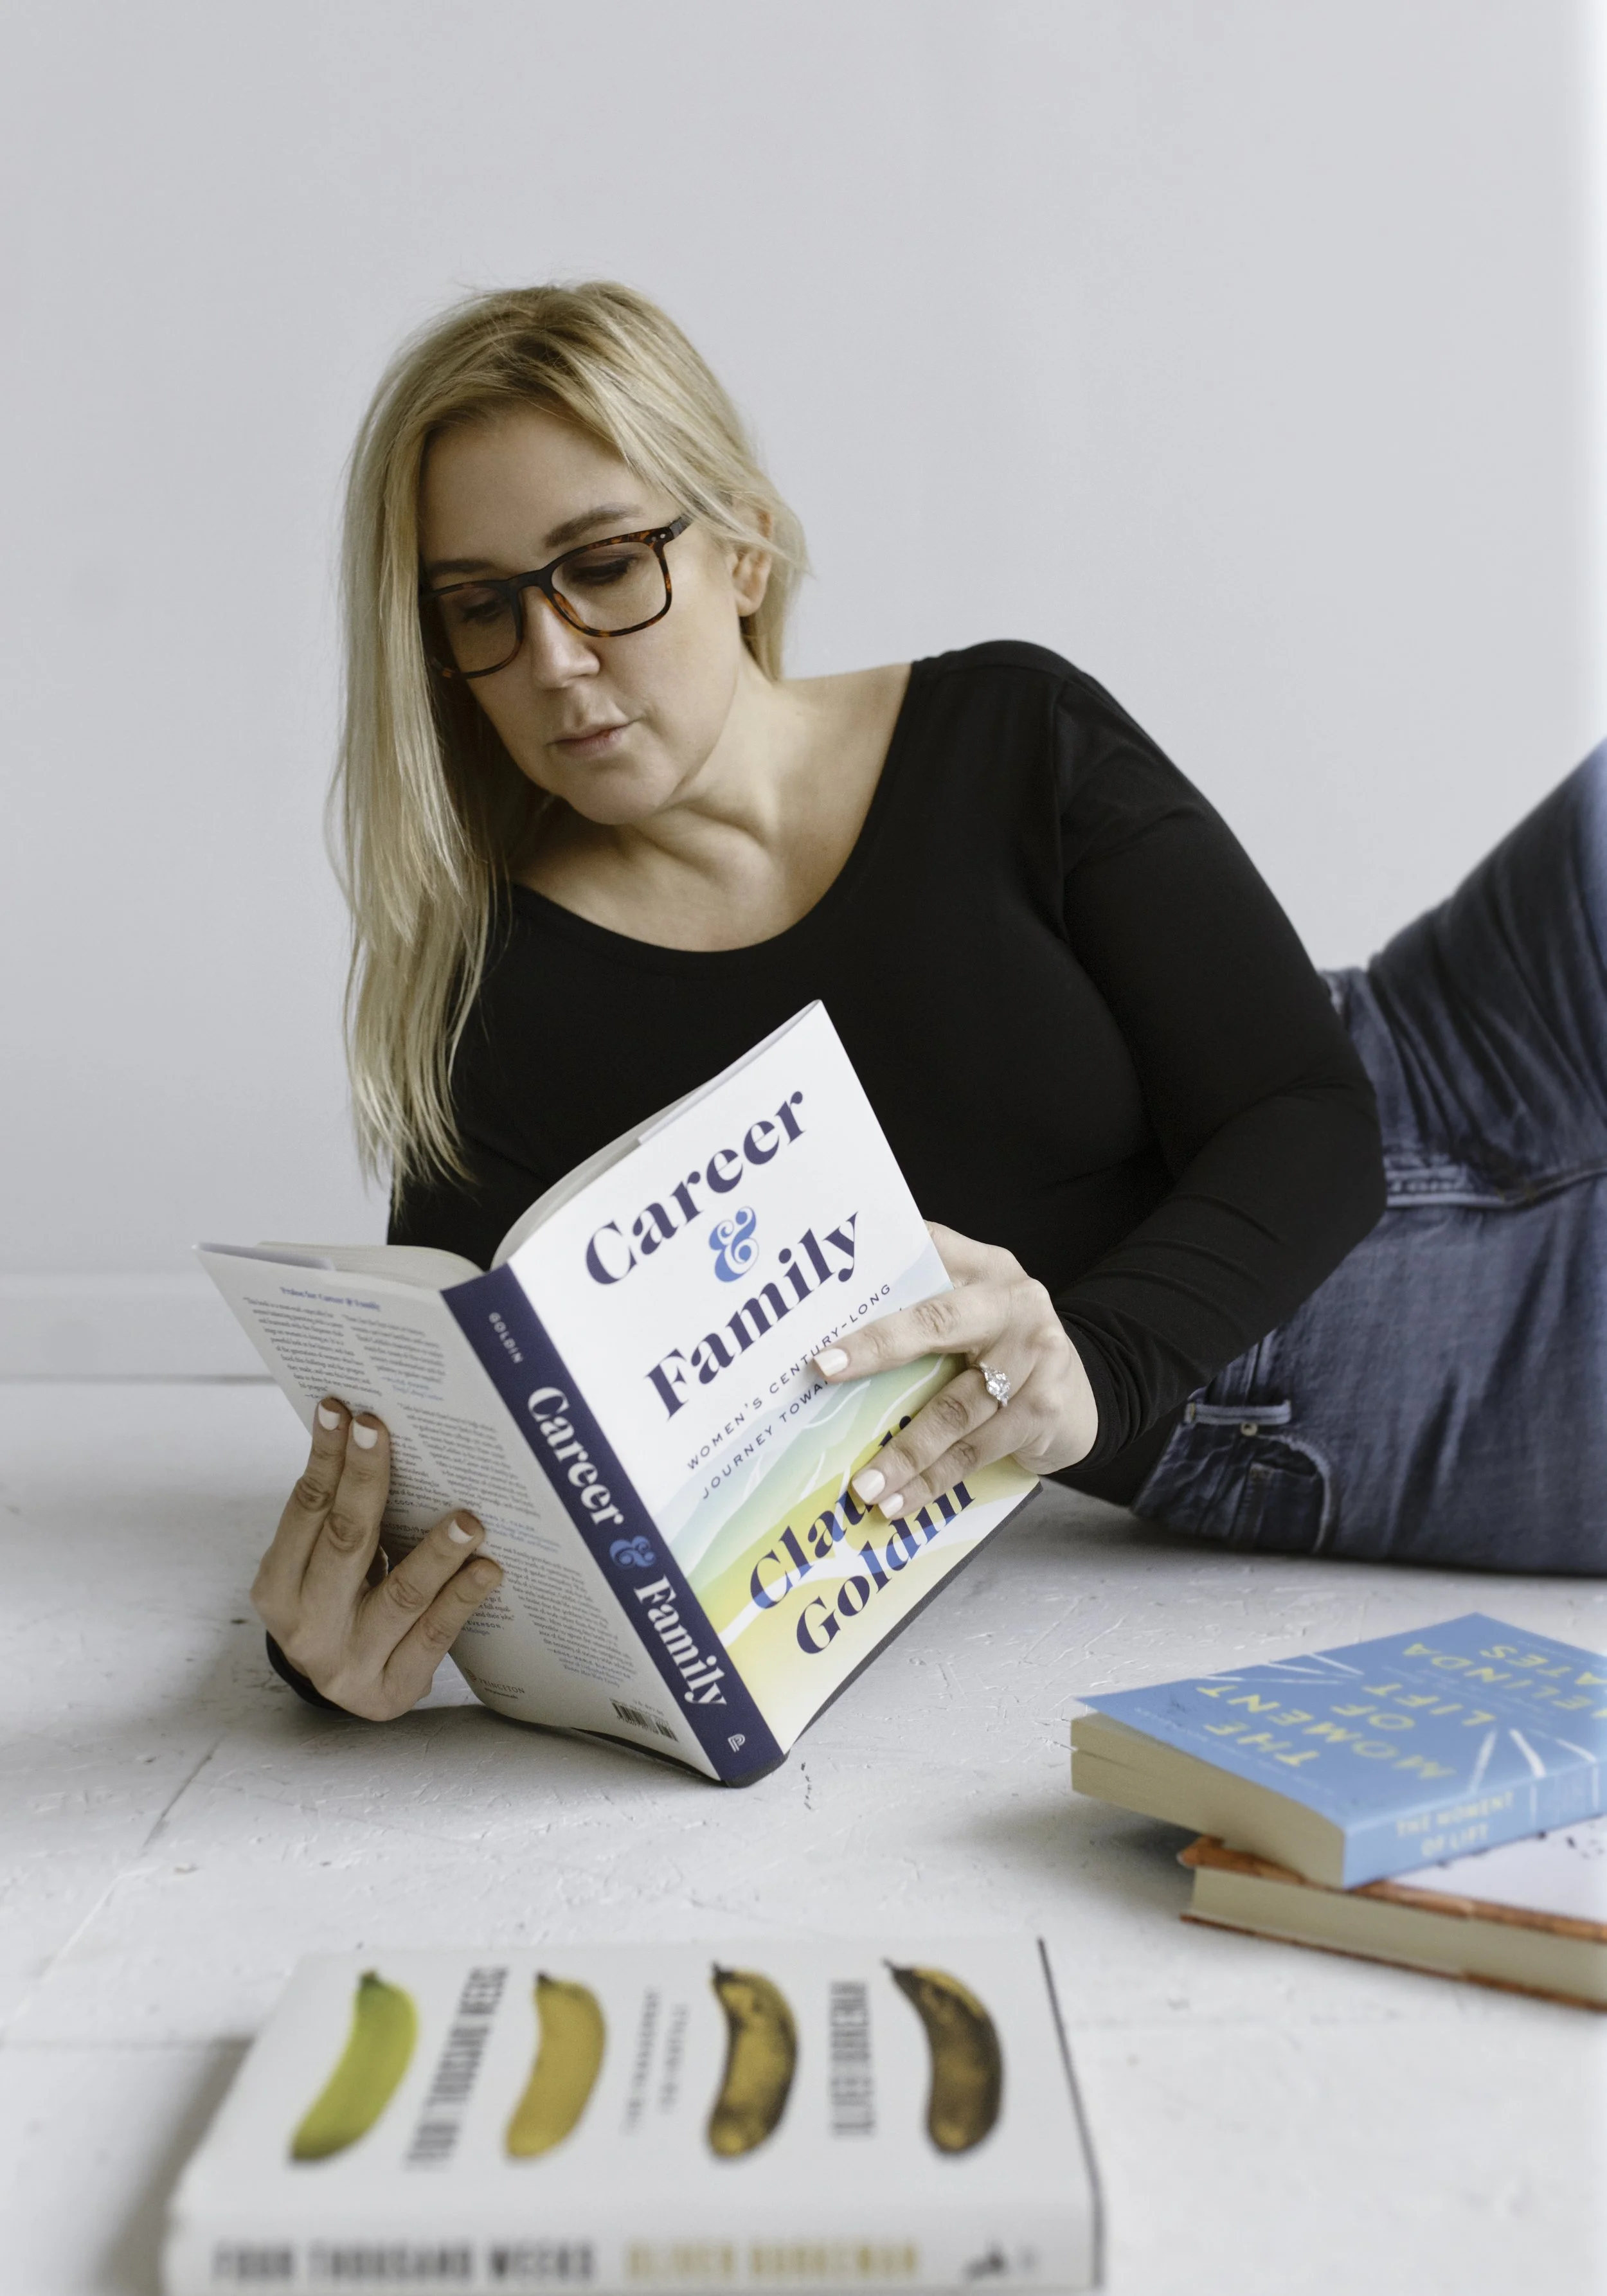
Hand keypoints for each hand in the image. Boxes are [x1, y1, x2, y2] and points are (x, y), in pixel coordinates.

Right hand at [251, 1397, 502, 1719]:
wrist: (348, 1687)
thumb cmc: (342, 1606)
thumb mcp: (323, 1568)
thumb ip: (341, 1518)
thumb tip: (377, 1433)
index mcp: (278, 1587)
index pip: (305, 1510)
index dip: (325, 1458)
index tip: (346, 1410)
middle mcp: (305, 1627)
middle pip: (345, 1542)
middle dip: (366, 1480)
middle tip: (386, 1431)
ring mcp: (348, 1663)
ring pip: (398, 1595)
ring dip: (435, 1552)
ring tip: (468, 1519)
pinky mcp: (391, 1690)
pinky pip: (432, 1637)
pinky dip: (459, 1600)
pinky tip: (486, 1570)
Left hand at [812, 1222, 1097, 1518]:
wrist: (1080, 1397)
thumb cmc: (1002, 1351)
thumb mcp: (971, 1311)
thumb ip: (919, 1306)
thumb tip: (830, 1328)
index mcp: (983, 1268)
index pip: (926, 1255)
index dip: (878, 1272)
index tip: (830, 1294)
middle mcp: (1013, 1302)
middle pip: (937, 1324)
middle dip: (877, 1347)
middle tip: (827, 1370)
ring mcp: (1036, 1355)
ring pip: (955, 1407)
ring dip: (904, 1451)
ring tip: (864, 1483)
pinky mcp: (1043, 1408)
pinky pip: (977, 1450)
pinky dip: (933, 1481)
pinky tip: (899, 1502)